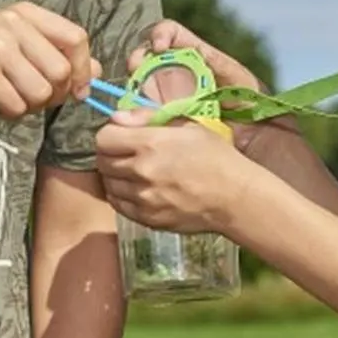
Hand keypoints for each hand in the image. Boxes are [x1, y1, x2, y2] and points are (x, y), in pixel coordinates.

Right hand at [0, 4, 98, 119]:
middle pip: (62, 71)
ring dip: (30, 105)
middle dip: (54, 94)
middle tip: (31, 95)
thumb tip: (99, 72)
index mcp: (24, 14)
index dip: (84, 68)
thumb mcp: (16, 46)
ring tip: (9, 95)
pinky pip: (18, 106)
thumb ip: (56, 54)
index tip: (78, 89)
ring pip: (42, 92)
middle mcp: (10, 24)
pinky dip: (11, 113)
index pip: (76, 38)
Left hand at [96, 109, 254, 235]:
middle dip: (111, 154)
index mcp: (151, 144)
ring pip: (108, 184)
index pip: (104, 138)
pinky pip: (119, 204)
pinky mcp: (147, 219)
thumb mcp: (189, 125)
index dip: (110, 134)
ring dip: (116, 175)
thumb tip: (117, 118)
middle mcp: (141, 172)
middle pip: (102, 161)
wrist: (235, 198)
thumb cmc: (217, 157)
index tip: (121, 135)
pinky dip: (123, 195)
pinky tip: (140, 189)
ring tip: (136, 171)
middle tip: (127, 152)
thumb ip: (148, 118)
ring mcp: (143, 198)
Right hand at [128, 21, 300, 160]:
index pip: (167, 33)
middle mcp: (172, 71)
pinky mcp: (158, 117)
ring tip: (143, 96)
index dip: (158, 34)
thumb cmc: (247, 101)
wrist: (251, 137)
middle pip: (144, 56)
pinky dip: (136, 112)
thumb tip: (189, 49)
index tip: (158, 47)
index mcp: (191, 55)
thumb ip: (213, 60)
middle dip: (138, 60)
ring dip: (135, 86)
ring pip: (137, 82)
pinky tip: (143, 116)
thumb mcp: (234, 75)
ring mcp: (163, 94)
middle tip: (138, 69)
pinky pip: (139, 111)